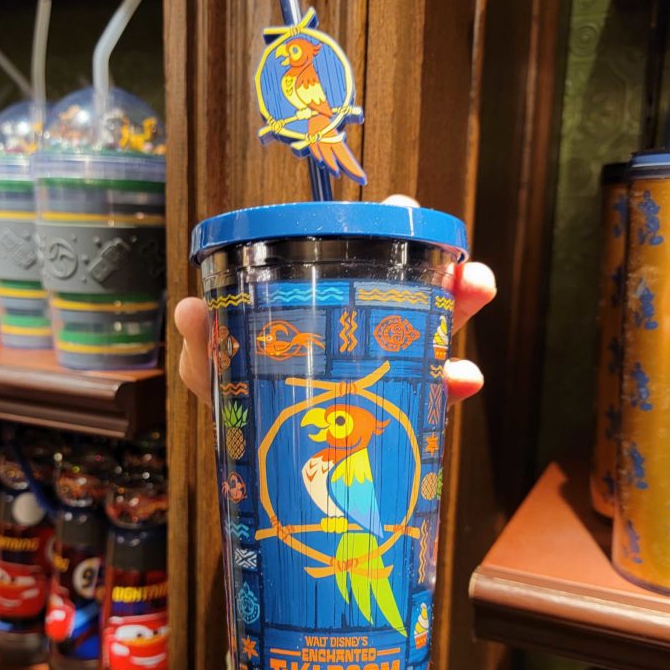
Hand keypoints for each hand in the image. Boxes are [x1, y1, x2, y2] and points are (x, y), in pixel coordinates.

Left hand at [175, 195, 495, 405]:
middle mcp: (359, 328)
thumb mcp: (216, 369)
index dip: (383, 227)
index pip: (355, 254)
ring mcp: (383, 369)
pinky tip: (465, 379)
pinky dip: (453, 383)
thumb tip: (191, 310)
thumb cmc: (239, 397)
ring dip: (461, 308)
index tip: (404, 207)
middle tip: (460, 255)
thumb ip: (203, 343)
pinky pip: (433, 394)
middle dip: (441, 265)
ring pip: (434, 330)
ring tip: (478, 288)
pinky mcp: (397, 412)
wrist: (255, 462)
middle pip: (409, 288)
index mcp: (319, 303)